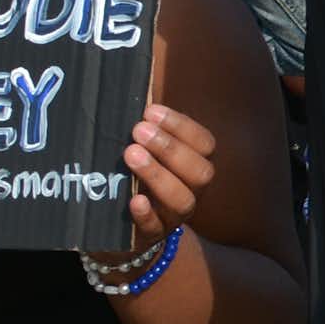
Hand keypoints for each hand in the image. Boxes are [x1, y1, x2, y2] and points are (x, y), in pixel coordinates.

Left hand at [120, 101, 218, 254]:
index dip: (181, 126)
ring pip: (183, 199)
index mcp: (192, 166)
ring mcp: (173, 216)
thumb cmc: (131, 182)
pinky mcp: (149, 236)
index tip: (150, 111)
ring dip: (158, 174)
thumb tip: (133, 87)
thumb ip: (145, 130)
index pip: (204, 144)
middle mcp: (191, 190)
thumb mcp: (143, 155)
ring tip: (130, 154)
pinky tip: (134, 200)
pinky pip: (155, 228)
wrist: (120, 236)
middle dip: (170, 148)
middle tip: (138, 131)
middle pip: (200, 171)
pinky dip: (147, 214)